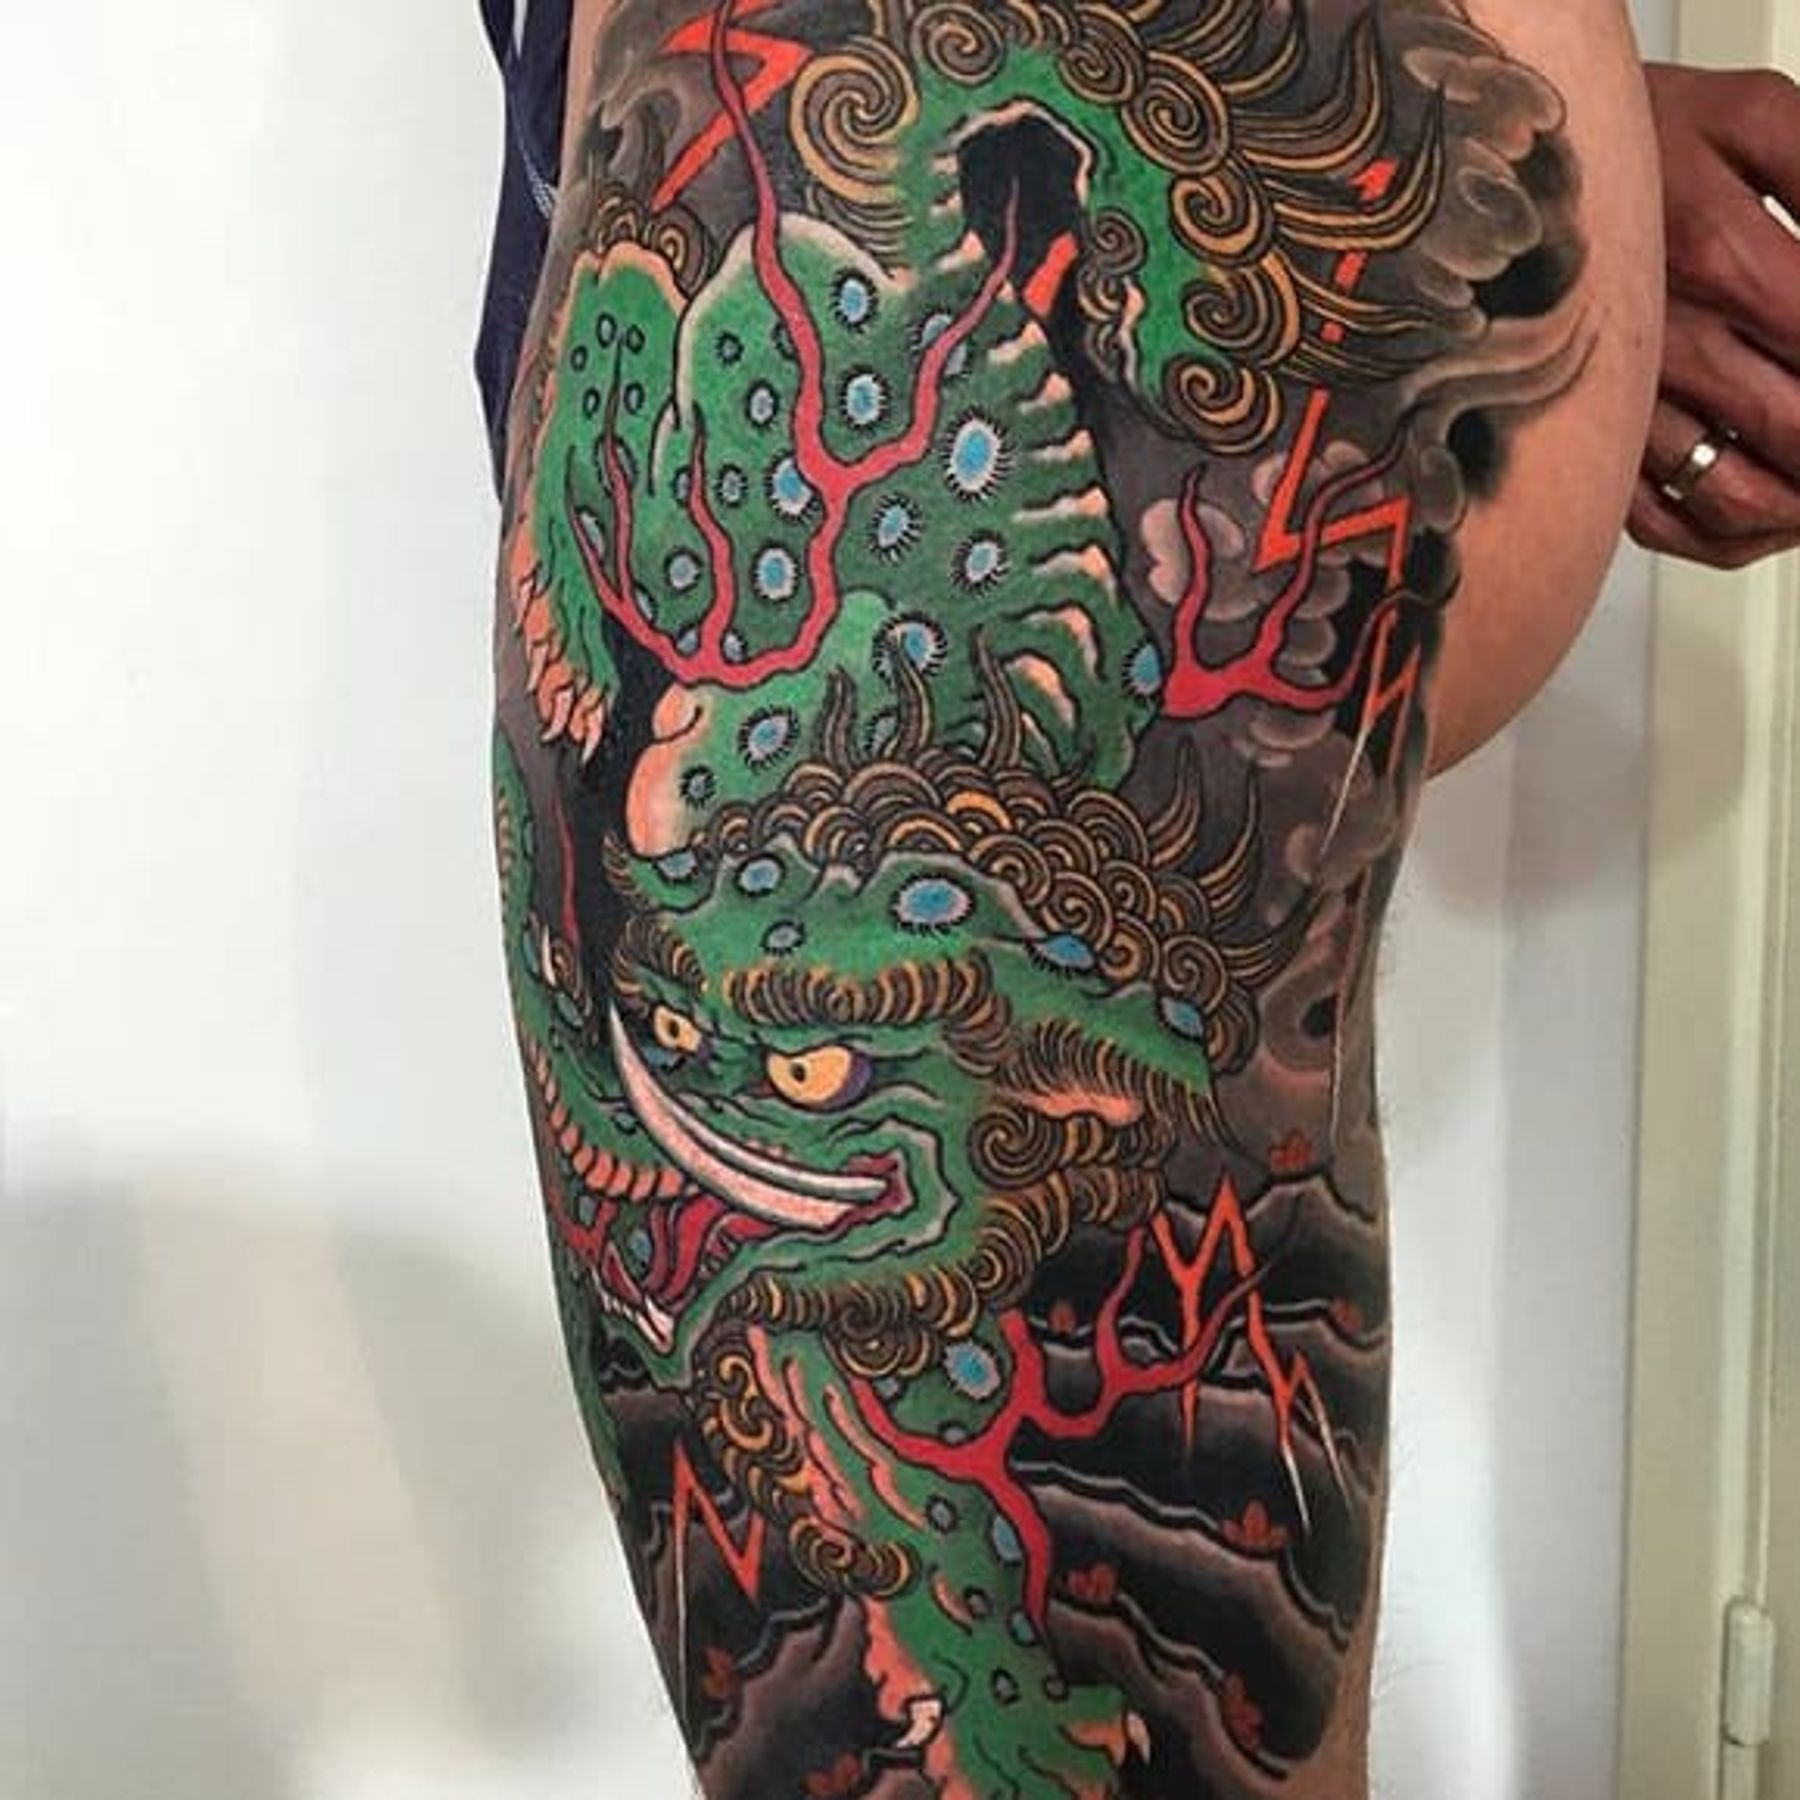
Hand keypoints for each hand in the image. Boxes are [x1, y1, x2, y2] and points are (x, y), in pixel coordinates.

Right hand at [1631, 64, 1799, 569]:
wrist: (1489, 177)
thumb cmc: (1620, 147)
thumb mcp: (1747, 120)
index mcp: (1710, 254)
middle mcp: (1657, 344)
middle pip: (1794, 429)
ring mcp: (1612, 407)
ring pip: (1731, 497)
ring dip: (1798, 505)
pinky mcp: (1581, 448)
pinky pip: (1661, 525)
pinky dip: (1730, 536)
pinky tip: (1769, 513)